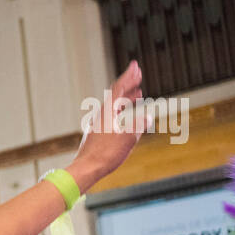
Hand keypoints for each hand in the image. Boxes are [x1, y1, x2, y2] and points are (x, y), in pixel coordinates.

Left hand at [68, 60, 146, 190]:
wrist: (86, 169)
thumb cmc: (105, 155)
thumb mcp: (128, 139)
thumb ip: (138, 126)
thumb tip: (147, 117)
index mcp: (106, 112)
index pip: (118, 88)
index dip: (128, 76)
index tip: (135, 66)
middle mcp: (100, 116)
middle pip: (115, 95)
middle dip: (128, 84)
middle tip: (138, 75)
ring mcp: (98, 124)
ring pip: (113, 106)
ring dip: (126, 98)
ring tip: (138, 94)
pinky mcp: (98, 133)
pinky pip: (112, 116)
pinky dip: (121, 111)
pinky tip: (127, 116)